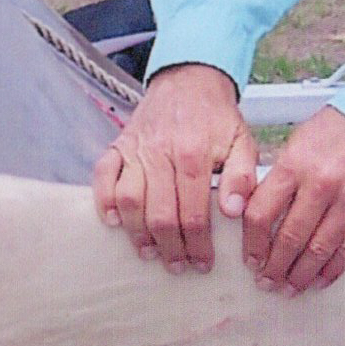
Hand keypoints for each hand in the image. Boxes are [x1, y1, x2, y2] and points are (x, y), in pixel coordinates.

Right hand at [92, 64, 258, 272]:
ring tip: (150, 253)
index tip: (203, 263)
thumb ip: (241, 177)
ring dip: (137, 232)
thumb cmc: (216, 117)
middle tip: (179, 266)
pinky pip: (102, 175)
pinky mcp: (118, 145)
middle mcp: (161, 152)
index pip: (194, 211)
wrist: (189, 80)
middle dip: (170, 246)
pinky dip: (104, 200)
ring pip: (129, 199)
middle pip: (160, 212)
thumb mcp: (242, 141)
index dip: (198, 243)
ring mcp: (136, 149)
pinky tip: (113, 221)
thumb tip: (232, 211)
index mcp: (194, 153)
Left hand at [244, 107, 344, 292]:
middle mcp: (322, 183)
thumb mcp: (297, 144)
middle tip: (268, 282)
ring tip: (291, 287)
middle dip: (275, 267)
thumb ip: (277, 179)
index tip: (250, 260)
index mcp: (294, 164)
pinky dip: (333, 268)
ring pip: (320, 248)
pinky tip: (321, 279)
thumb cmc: (336, 132)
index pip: (261, 214)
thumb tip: (251, 213)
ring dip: (302, 274)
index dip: (253, 244)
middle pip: (290, 238)